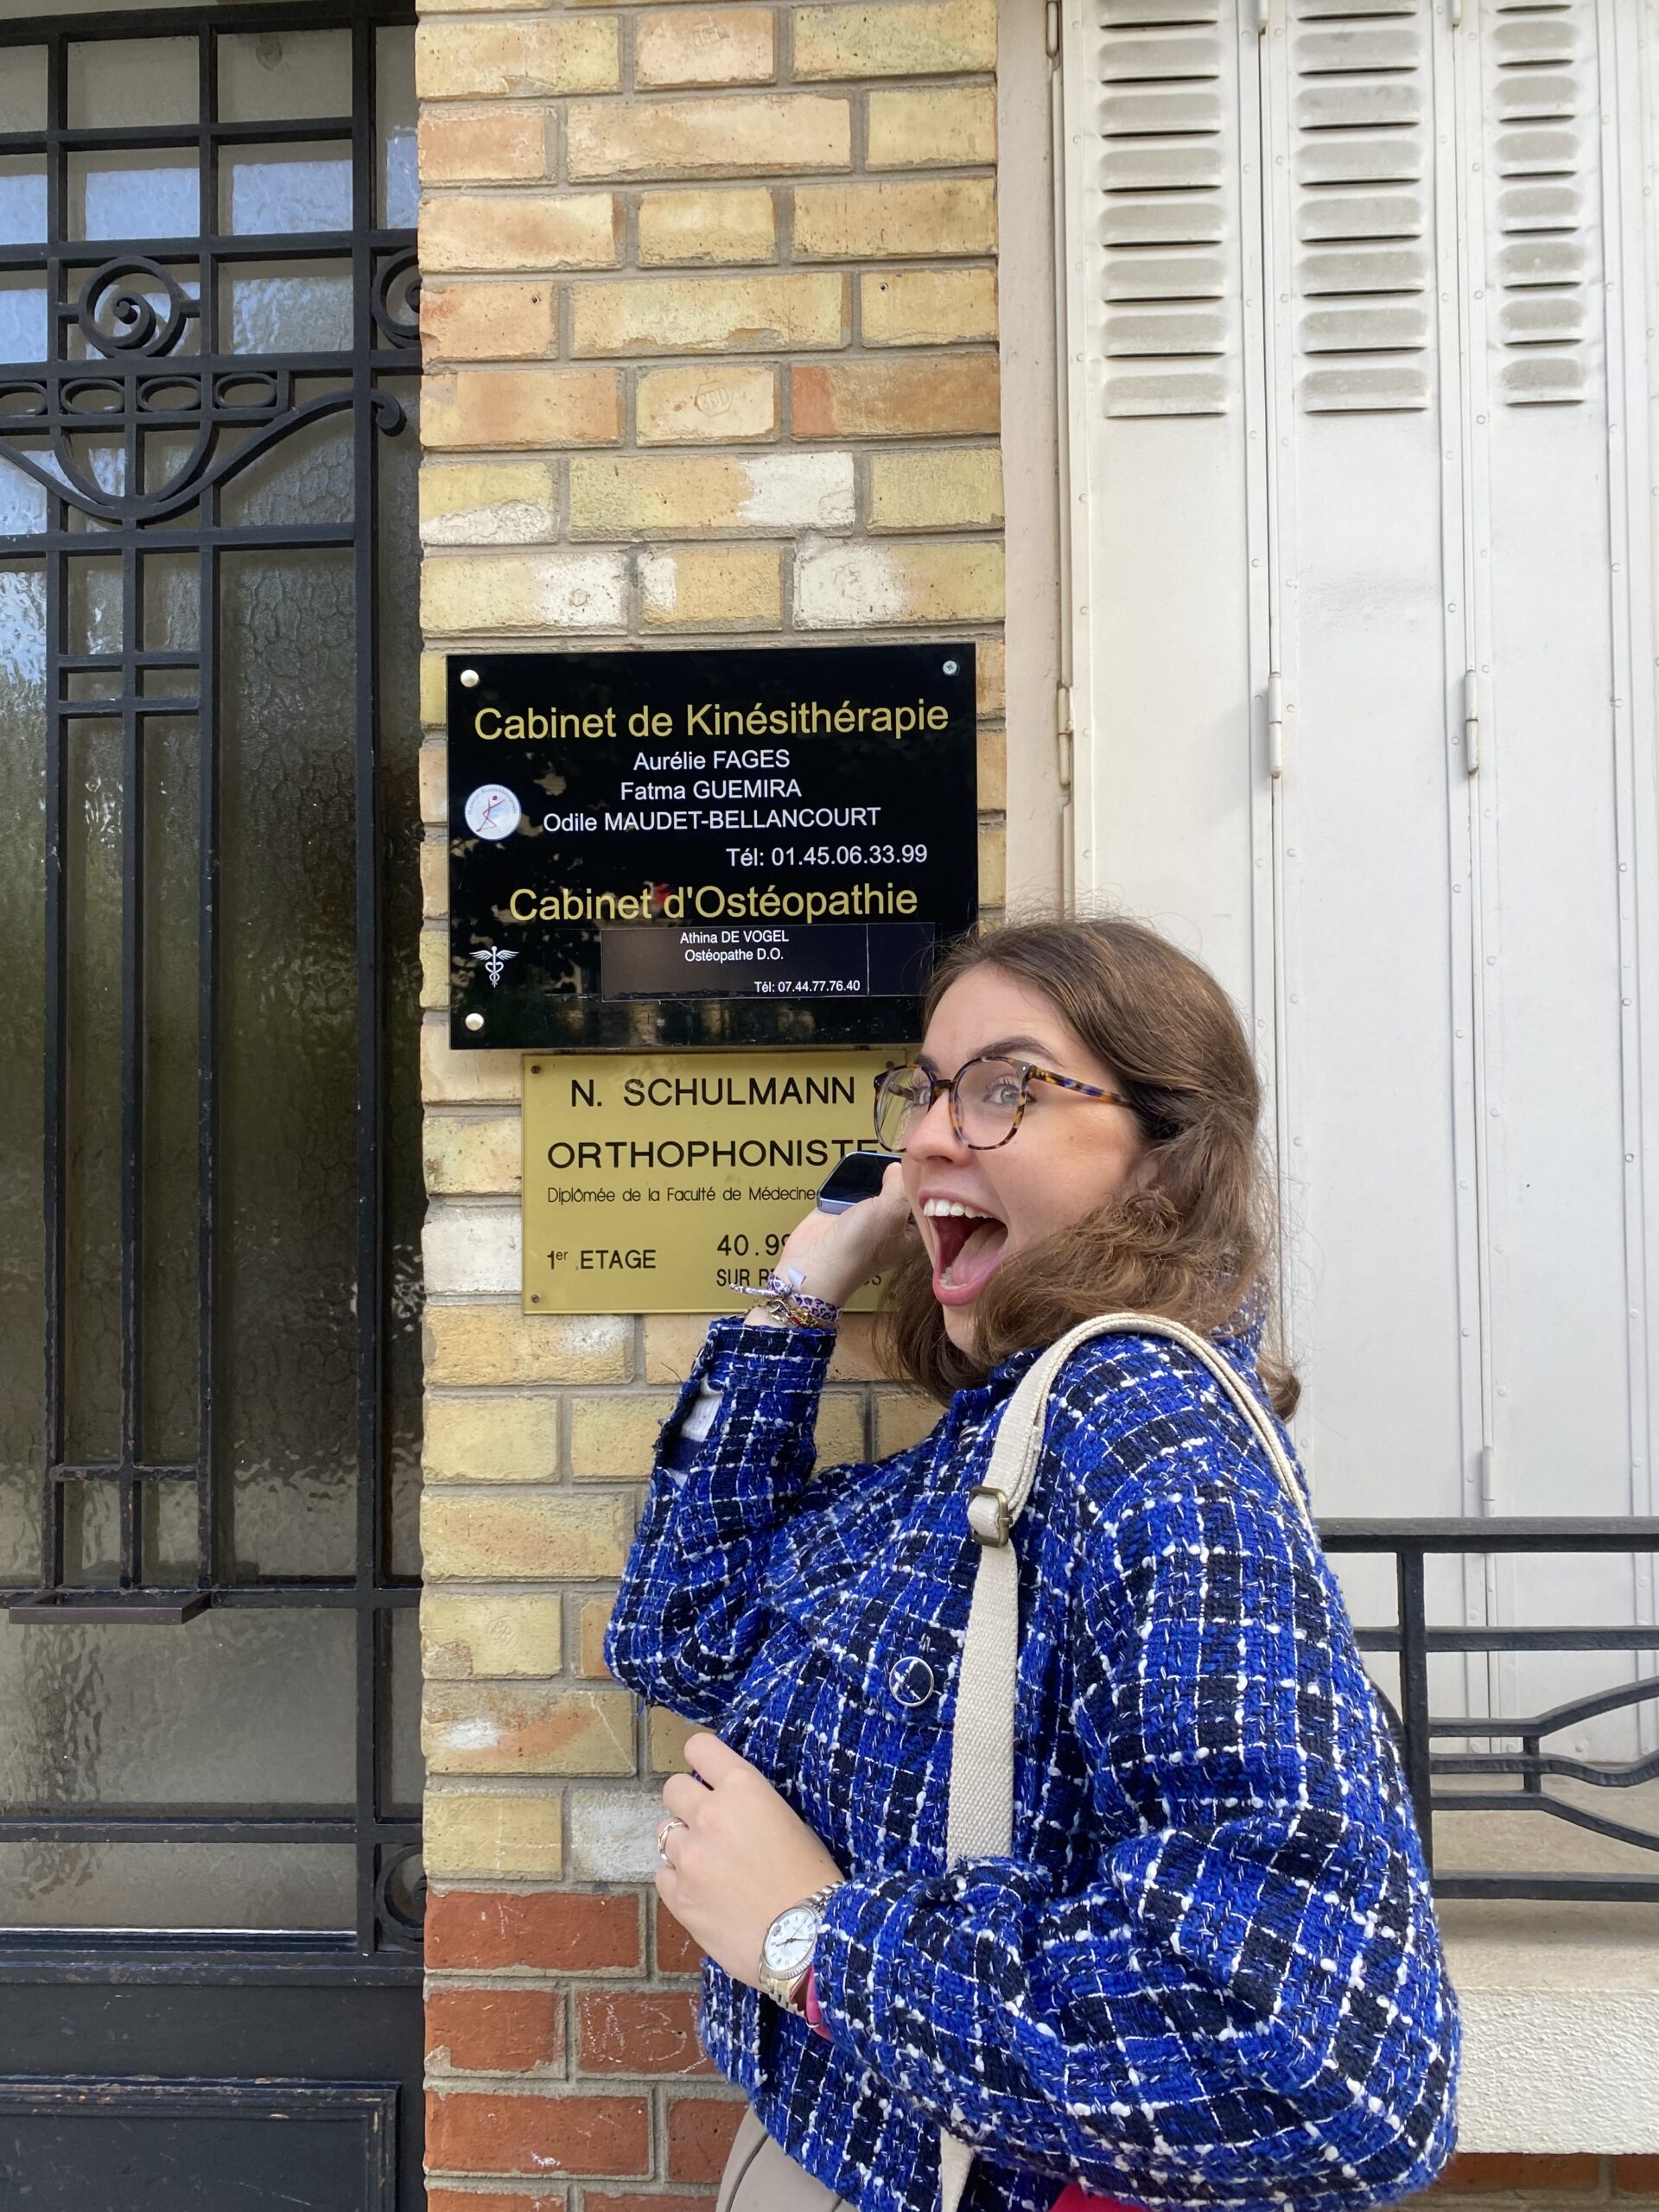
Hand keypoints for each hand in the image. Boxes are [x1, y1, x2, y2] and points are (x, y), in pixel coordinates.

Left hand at [655, 1732, 843, 1987]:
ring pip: (666, 1833)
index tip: (706, 1773)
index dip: (702, 1759)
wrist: (808, 1941)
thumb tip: (727, 1805)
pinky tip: (705, 1893)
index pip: (700, 1748)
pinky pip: (663, 1874)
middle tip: (708, 1826)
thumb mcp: (789, 1822)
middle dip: (688, 1802)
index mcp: (743, 1788)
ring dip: (685, 1845)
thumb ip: (749, 1806)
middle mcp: (709, 1814)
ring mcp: (689, 1856)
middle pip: (673, 1788)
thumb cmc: (811, 1879)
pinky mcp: (678, 1896)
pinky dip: (679, 1880)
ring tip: (712, 1868)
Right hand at [758, 1161, 911, 1312]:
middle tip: (899, 1152)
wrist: (816, 1262)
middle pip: (898, 1194)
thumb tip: (897, 1167)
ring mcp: (863, 1219)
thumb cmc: (861, 1243)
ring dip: (872, 1174)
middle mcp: (889, 1226)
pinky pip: (848, 1189)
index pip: (922, 1204)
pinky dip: (849, 1178)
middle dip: (896, 1175)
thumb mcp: (891, 1210)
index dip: (922, 1183)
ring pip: (872, 1189)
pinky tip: (855, 1162)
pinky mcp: (839, 1211)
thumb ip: (899, 1184)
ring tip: (878, 1153)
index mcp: (909, 1233)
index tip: (922, 1161)